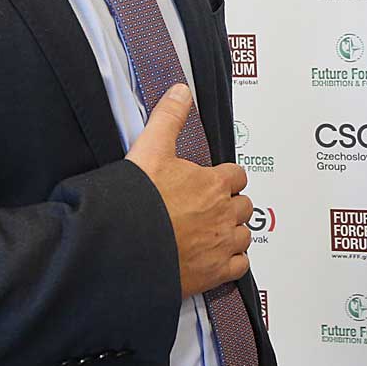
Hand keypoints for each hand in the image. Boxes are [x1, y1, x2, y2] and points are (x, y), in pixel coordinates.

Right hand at [125, 85, 252, 296]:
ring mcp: (221, 245)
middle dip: (230, 205)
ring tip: (213, 232)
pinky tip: (217, 258)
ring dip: (233, 232)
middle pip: (243, 205)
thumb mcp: (150, 149)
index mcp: (212, 184)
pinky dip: (232, 262)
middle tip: (210, 208)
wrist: (122, 246)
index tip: (214, 182)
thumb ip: (168, 117)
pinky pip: (240, 266)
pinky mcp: (214, 273)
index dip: (225, 178)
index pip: (236, 175)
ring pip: (244, 235)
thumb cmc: (136, 202)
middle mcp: (223, 214)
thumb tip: (181, 92)